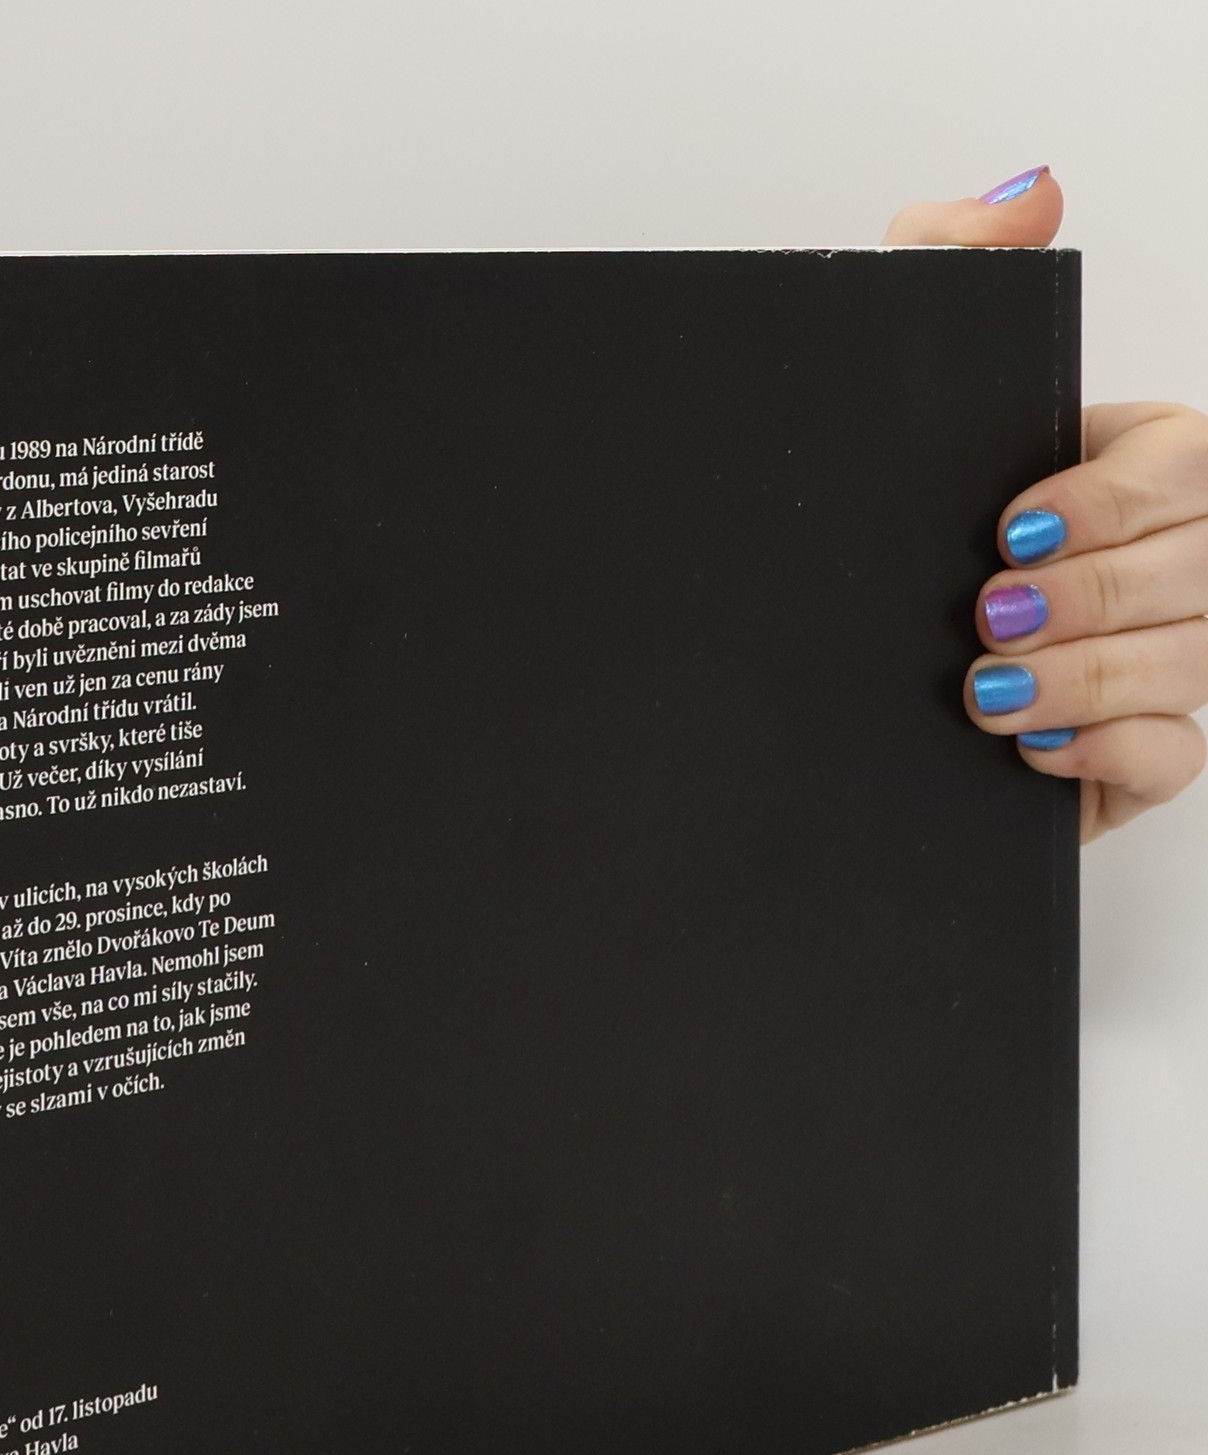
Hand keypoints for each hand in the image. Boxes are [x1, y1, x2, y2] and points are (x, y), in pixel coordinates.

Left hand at [887, 168, 1207, 840]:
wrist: (794, 676)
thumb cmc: (867, 533)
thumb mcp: (882, 389)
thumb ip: (943, 271)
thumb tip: (1028, 194)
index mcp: (1125, 469)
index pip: (1188, 461)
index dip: (1115, 500)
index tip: (1011, 530)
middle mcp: (1157, 562)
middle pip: (1204, 567)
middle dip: (1097, 597)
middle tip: (989, 615)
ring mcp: (1151, 661)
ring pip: (1193, 663)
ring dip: (1088, 677)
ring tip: (984, 688)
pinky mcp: (1124, 754)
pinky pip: (1171, 754)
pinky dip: (1108, 750)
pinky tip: (1030, 746)